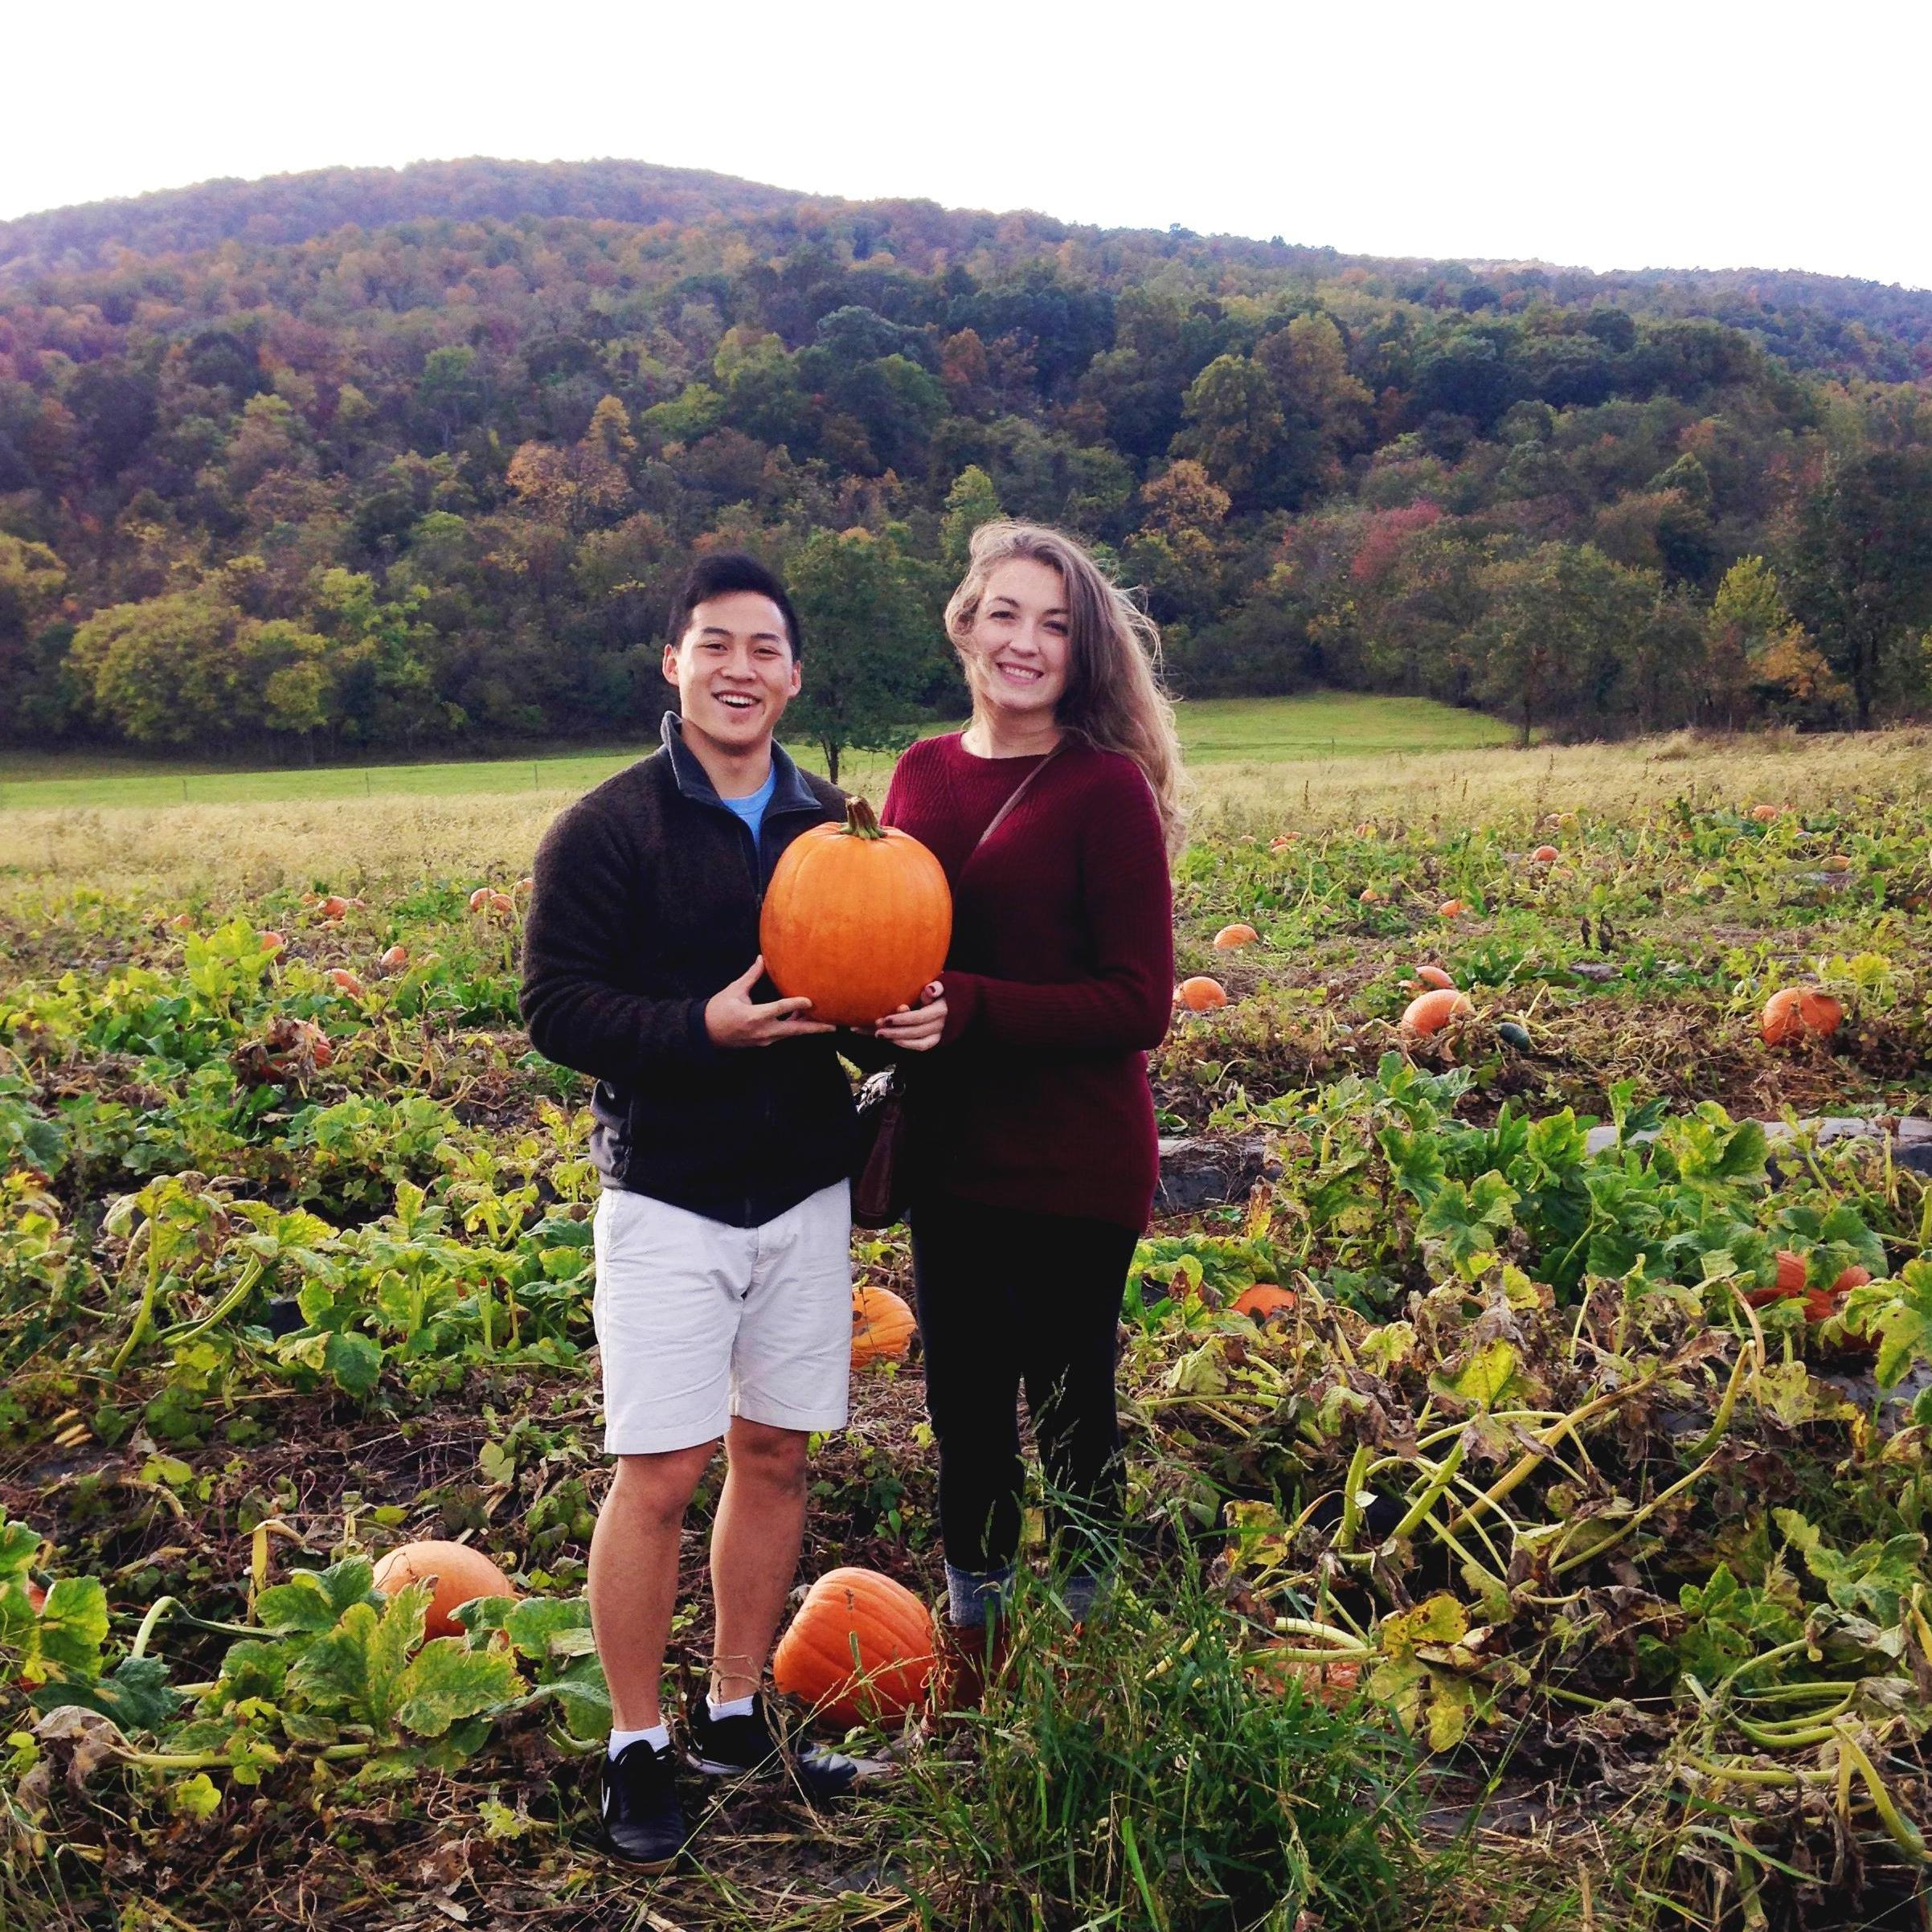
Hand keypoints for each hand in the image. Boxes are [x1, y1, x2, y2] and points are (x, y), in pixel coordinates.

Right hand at [704, 955, 833, 1046]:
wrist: (706, 1034)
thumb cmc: (718, 1010)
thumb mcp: (734, 991)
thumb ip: (751, 976)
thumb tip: (762, 959)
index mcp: (754, 1016)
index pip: (780, 1009)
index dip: (797, 1004)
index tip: (811, 1000)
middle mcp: (763, 1031)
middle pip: (794, 1030)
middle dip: (814, 1028)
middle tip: (833, 1026)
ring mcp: (764, 1039)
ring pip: (790, 1033)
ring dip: (806, 1027)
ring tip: (824, 1021)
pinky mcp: (764, 1042)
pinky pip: (783, 1035)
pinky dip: (794, 1027)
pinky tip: (803, 1019)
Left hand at [870, 981, 946, 1052]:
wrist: (946, 1000)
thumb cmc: (936, 989)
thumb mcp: (938, 985)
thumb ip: (936, 987)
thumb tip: (929, 990)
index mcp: (942, 1008)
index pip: (920, 1017)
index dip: (903, 1019)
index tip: (887, 1018)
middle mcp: (941, 1023)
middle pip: (916, 1031)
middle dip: (895, 1030)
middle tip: (878, 1025)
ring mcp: (937, 1033)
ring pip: (917, 1041)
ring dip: (896, 1038)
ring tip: (879, 1033)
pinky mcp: (933, 1039)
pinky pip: (920, 1046)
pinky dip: (904, 1044)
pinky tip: (889, 1039)